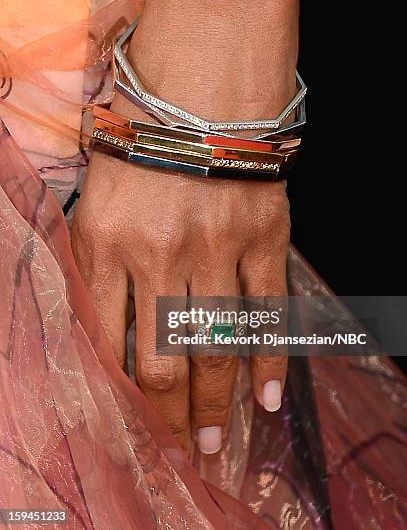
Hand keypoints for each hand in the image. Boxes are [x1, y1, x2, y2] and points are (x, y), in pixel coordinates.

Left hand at [72, 152, 289, 452]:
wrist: (196, 96)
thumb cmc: (138, 153)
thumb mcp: (95, 207)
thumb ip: (95, 270)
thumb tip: (106, 338)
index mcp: (107, 245)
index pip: (109, 341)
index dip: (121, 393)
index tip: (131, 426)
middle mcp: (160, 252)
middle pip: (164, 358)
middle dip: (170, 416)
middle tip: (179, 449)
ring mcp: (215, 246)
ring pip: (216, 344)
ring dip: (216, 401)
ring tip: (214, 440)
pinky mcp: (261, 235)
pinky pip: (268, 310)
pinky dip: (269, 359)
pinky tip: (267, 398)